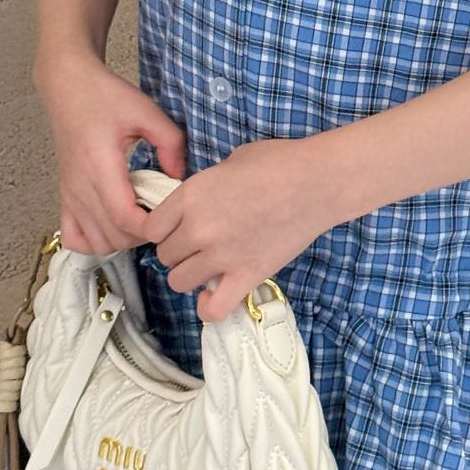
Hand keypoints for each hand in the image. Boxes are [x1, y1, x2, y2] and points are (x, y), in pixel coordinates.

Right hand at [35, 53, 187, 256]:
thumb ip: (170, 143)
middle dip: (141, 234)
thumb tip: (180, 177)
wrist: (69, 87)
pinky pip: (75, 237)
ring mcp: (69, 194)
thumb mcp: (146, 111)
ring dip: (121, 239)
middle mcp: (80, 187)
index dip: (150, 227)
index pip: (123, 218)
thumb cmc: (105, 96)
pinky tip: (113, 224)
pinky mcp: (65, 195)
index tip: (170, 215)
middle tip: (161, 214)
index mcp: (100, 166)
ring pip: (95, 242)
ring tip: (141, 216)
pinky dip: (94, 241)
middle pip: (112, 237)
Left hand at [140, 138, 328, 323]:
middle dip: (180, 249)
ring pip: (179, 282)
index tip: (178, 226)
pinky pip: (213, 309)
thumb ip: (206, 186)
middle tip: (201, 242)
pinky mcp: (247, 276)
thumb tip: (200, 202)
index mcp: (192, 195)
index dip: (164, 228)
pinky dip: (209, 306)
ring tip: (210, 264)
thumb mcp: (231, 161)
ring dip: (192, 274)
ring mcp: (222, 256)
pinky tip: (215, 293)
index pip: (151, 228)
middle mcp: (199, 228)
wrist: (318, 181)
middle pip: (165, 255)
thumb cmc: (279, 162)